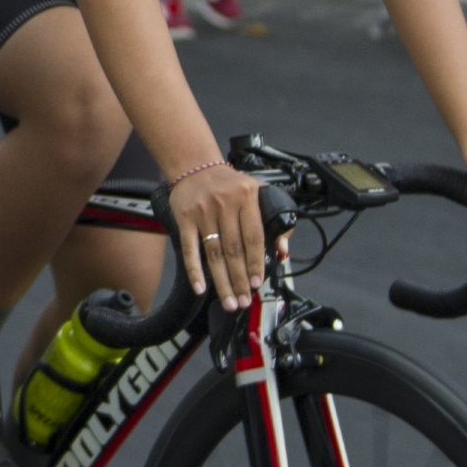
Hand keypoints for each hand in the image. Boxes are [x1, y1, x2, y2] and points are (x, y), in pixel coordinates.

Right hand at [168, 160, 273, 311]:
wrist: (194, 165)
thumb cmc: (228, 182)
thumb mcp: (257, 191)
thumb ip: (273, 218)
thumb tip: (282, 249)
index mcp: (247, 197)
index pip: (254, 237)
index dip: (256, 263)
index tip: (258, 282)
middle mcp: (224, 204)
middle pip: (234, 250)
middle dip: (240, 279)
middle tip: (244, 300)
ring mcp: (203, 212)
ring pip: (214, 254)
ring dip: (222, 281)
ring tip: (229, 301)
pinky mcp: (185, 219)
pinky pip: (190, 249)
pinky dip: (194, 270)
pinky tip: (201, 287)